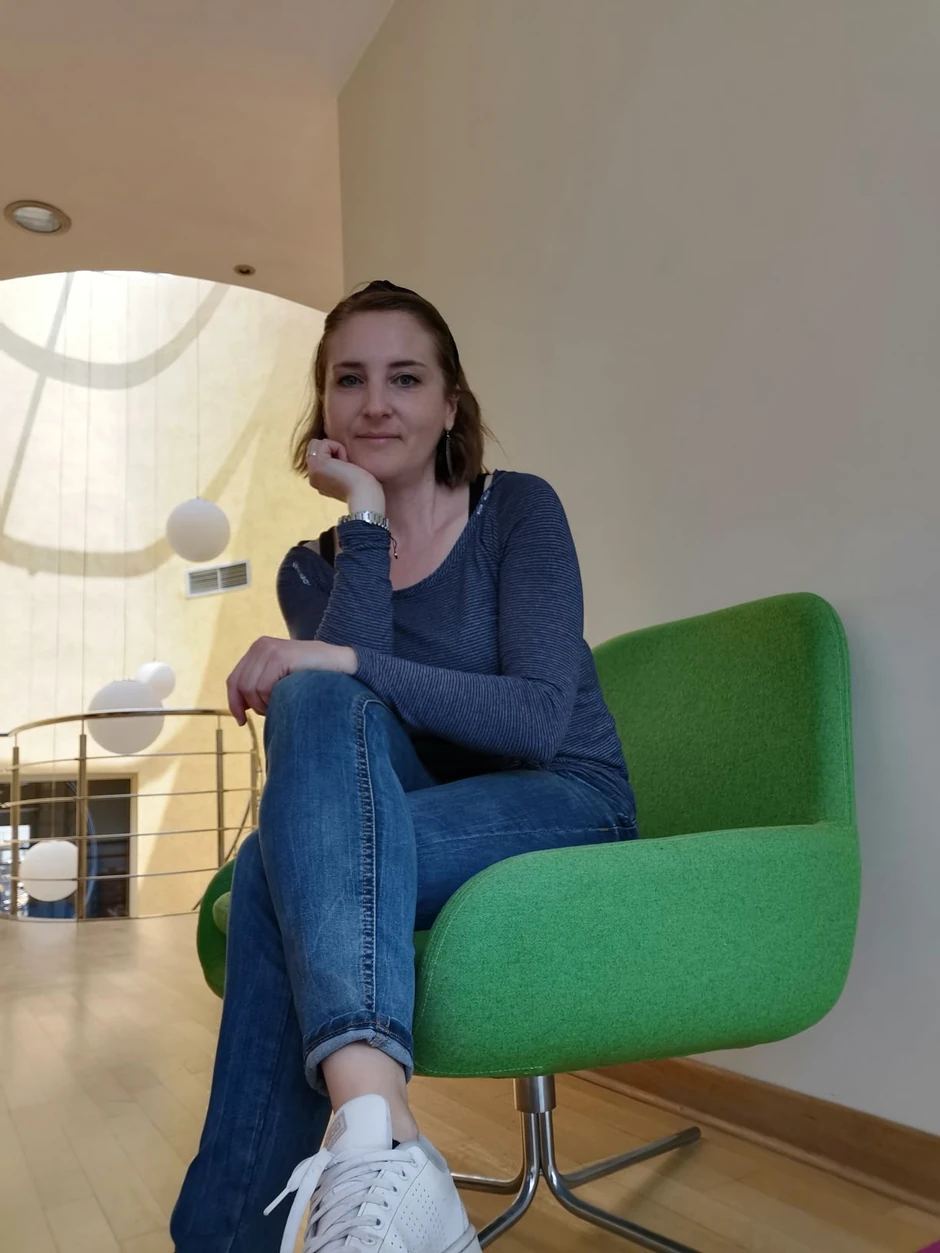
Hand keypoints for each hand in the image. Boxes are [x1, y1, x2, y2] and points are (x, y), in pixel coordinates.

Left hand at [226, 637, 357, 724]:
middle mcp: (261, 646)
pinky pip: (263, 688)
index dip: (234, 703)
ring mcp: (270, 649)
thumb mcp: (281, 677)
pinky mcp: (280, 657)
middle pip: (240, 686)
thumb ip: (261, 684)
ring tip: (282, 704)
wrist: (342, 666)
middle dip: (253, 706)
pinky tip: (287, 699)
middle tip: (270, 713)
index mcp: (258, 648)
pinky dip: (272, 700)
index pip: (233, 680)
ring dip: (264, 705)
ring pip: (250, 689)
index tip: (242, 721)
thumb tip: (239, 708)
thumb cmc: (313, 677)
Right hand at [306, 440, 384, 512]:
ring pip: (319, 443)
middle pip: (316, 446)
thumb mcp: (349, 474)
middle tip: (347, 468)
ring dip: (337, 450)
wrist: (365, 497)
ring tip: (345, 467)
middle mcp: (312, 477)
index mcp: (319, 482)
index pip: (321, 454)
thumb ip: (338, 464)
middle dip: (334, 451)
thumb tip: (337, 453)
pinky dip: (339, 449)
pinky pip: (325, 443)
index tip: (348, 472)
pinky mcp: (317, 464)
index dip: (337, 455)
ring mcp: (312, 471)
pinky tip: (345, 464)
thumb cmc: (364, 486)